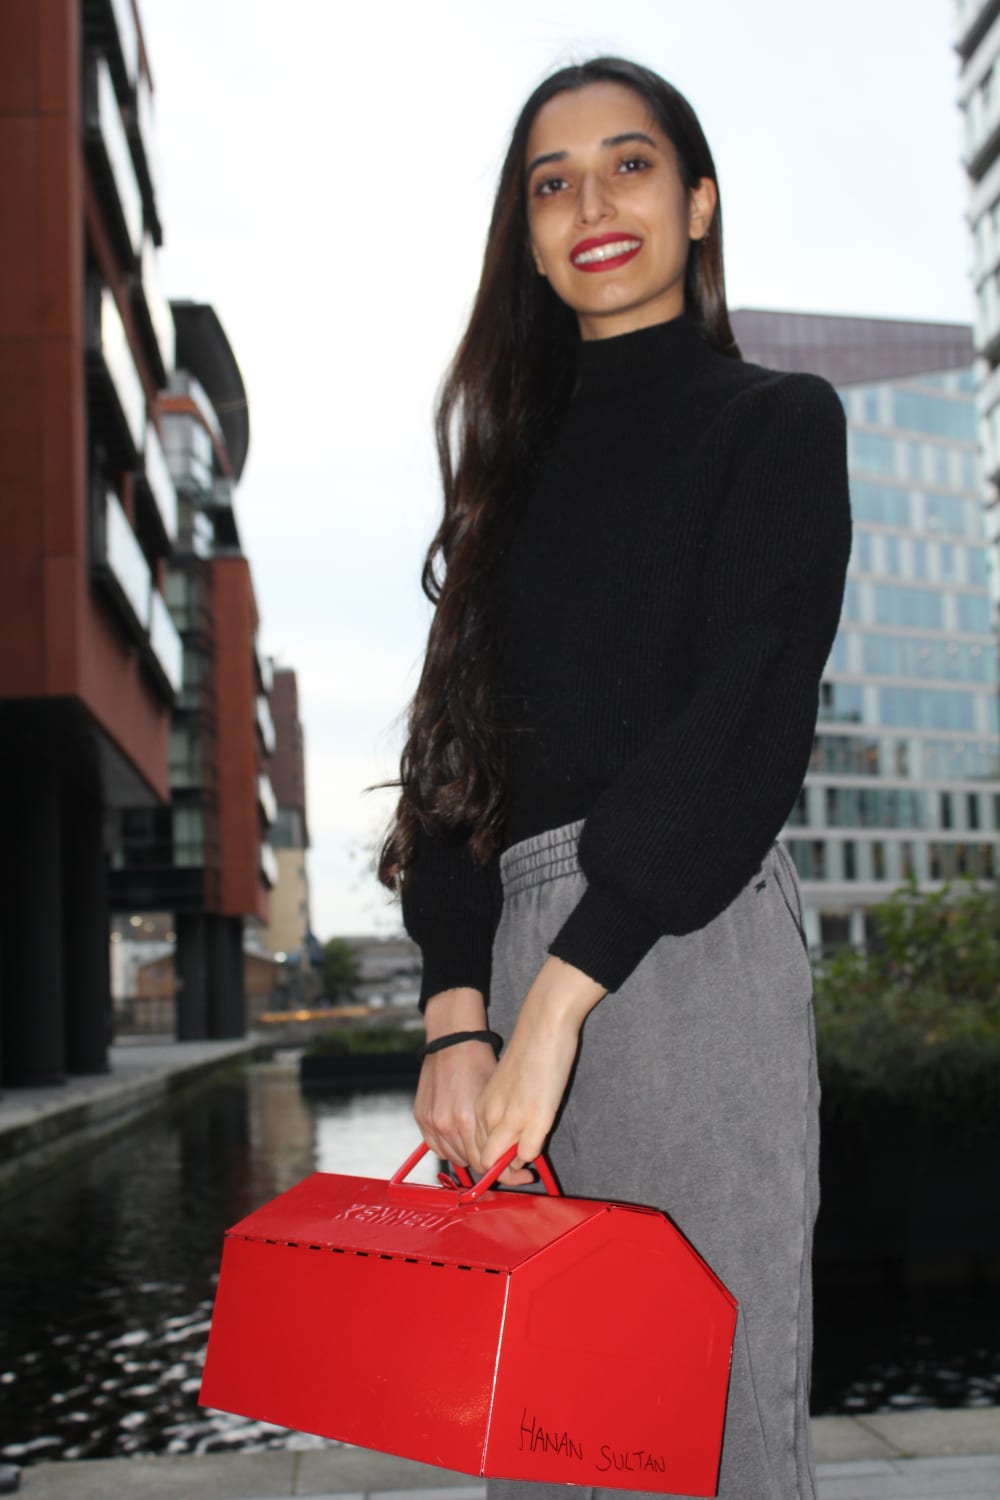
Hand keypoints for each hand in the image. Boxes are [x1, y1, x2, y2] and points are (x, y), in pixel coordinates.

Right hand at [414, 987, 494, 1170]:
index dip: (502, 1168)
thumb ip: (500, 1129)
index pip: (485, 1162)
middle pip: (470, 1163)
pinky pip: (437, 1147)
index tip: (515, 1171)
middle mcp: (447, 1124)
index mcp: (467, 1119)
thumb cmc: (479, 1063)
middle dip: (487, 1163)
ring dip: (468, 1154)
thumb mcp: (496, 1097)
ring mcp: (432, 1122)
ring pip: (454, 1157)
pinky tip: (461, 1136)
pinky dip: (450, 1146)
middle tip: (500, 1159)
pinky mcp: (421, 1118)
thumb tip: (512, 1153)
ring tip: (480, 1142)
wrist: (453, 1041)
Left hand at [472, 957, 604, 1180]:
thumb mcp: (501, 1084)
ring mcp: (510, 1119)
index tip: (504, 1161)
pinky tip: (540, 1140)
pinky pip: (528, 1153)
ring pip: (502, 1163)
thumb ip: (499, 1109)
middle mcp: (488, 1115)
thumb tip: (506, 1133)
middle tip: (520, 1168)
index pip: (472, 1149)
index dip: (488, 1161)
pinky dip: (533, 1154)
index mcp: (478, 1106)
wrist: (542, 1025)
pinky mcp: (534, 1119)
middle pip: (484, 1161)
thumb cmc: (527, 1051)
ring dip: (515, 1165)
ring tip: (530, 1155)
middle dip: (500, 1170)